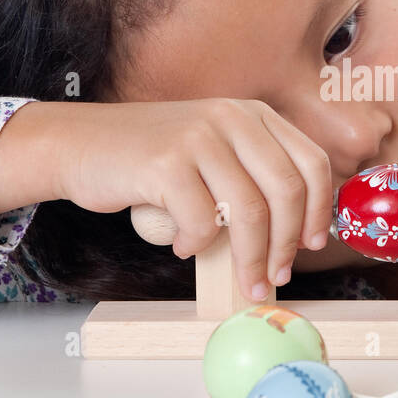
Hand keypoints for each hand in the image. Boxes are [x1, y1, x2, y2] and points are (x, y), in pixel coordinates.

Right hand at [0, 98, 332, 300]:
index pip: (310, 162)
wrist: (79, 144)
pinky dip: (198, 245)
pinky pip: (203, 221)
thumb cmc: (150, 160)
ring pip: (250, 212)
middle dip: (286, 245)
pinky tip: (185, 246)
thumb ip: (250, 176)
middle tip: (273, 278)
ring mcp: (199, 136)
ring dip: (250, 259)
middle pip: (287, 190)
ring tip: (243, 282)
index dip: (318, 210)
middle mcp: (232, 117)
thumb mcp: (212, 152)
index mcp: (252, 114)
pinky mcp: (167, 161)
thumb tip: (294, 239)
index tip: (311, 246)